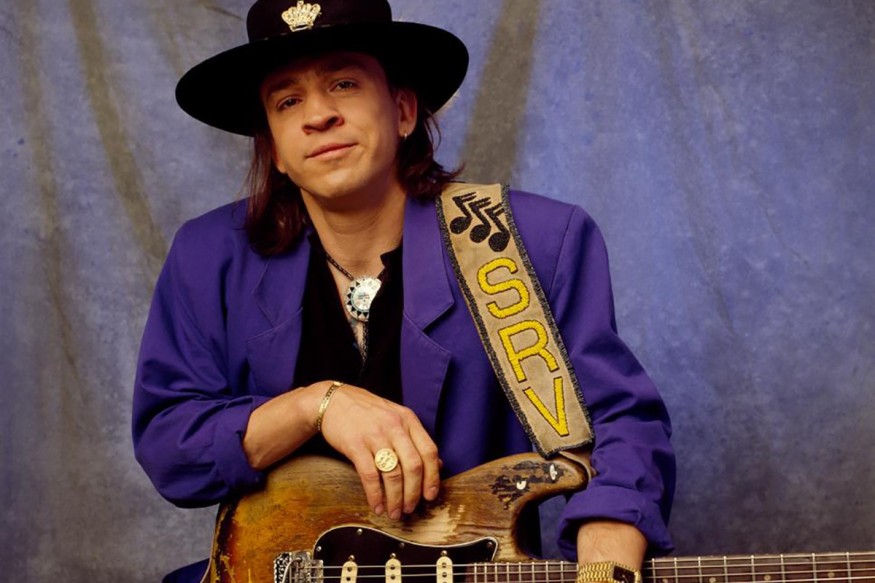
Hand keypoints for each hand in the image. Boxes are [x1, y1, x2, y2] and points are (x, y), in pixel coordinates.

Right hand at [318, 383, 440, 519]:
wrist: (333, 401)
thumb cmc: (367, 412)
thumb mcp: (396, 418)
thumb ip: (416, 439)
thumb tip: (439, 465)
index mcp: (408, 420)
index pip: (429, 451)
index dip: (433, 477)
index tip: (430, 496)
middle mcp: (394, 427)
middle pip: (413, 466)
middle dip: (414, 493)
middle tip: (410, 509)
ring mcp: (375, 435)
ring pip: (393, 474)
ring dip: (395, 499)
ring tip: (394, 512)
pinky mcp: (355, 445)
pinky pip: (370, 476)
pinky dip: (375, 495)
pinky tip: (377, 506)